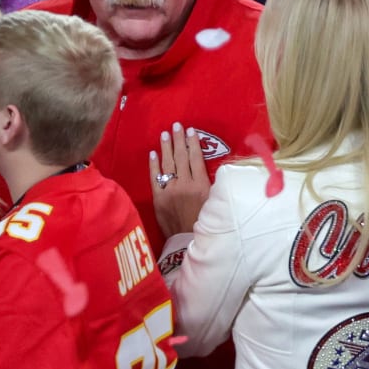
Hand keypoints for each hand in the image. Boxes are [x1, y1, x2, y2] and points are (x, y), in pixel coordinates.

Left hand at [149, 123, 211, 238]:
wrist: (189, 243)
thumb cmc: (207, 224)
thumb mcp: (215, 203)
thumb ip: (210, 186)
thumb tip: (206, 169)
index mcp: (202, 185)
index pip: (196, 158)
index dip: (193, 143)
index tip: (191, 131)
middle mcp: (185, 184)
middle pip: (181, 157)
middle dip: (179, 139)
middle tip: (176, 125)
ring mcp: (170, 190)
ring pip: (168, 164)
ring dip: (166, 147)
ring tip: (165, 134)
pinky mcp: (158, 198)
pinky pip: (154, 178)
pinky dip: (153, 165)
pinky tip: (153, 153)